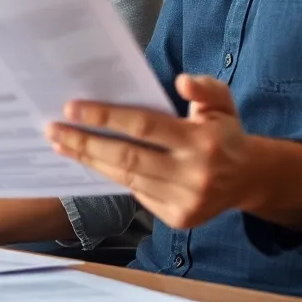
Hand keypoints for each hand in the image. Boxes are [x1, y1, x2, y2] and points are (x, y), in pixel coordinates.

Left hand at [47, 74, 254, 229]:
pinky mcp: (178, 219)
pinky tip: (90, 161)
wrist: (248, 179)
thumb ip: (205, 87)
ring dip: (90, 160)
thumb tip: (181, 82)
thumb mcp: (222, 102)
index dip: (105, 117)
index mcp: (201, 142)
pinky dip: (111, 176)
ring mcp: (185, 201)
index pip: (144, 126)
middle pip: (127, 157)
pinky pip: (136, 194)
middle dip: (85, 142)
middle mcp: (192, 175)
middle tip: (52, 128)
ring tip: (60, 145)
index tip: (71, 108)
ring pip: (126, 178)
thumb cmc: (224, 133)